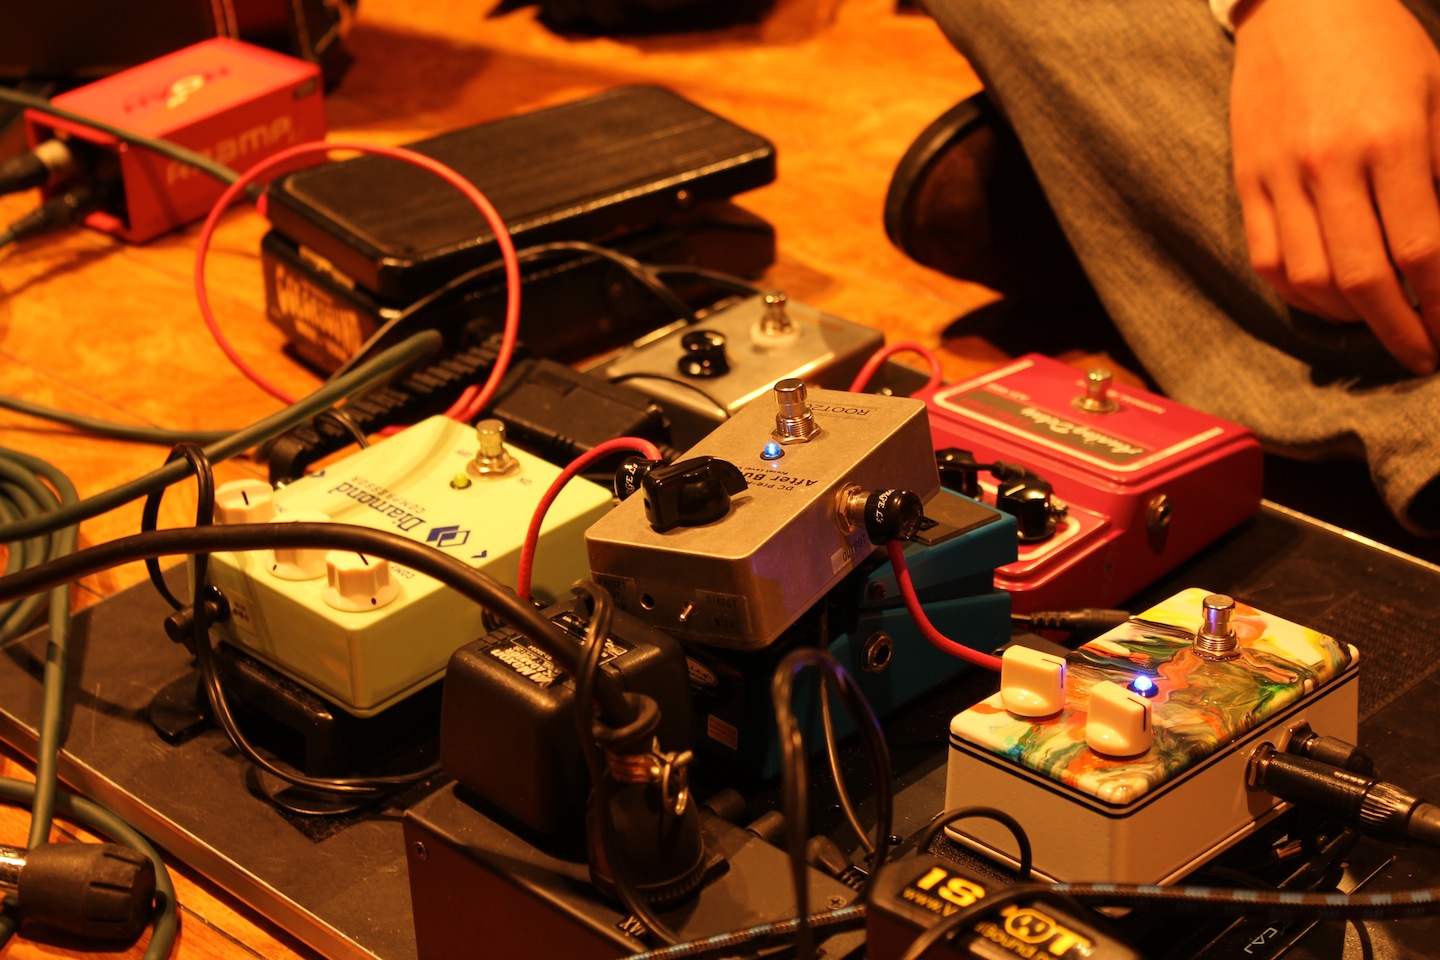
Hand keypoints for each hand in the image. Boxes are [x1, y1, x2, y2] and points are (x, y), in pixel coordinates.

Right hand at [1231, 0, 1439, 374]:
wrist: (1300, 4)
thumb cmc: (1381, 46)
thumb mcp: (1438, 94)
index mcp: (1392, 138)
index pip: (1421, 249)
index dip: (1439, 304)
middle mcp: (1330, 164)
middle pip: (1364, 278)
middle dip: (1398, 329)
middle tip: (1420, 354)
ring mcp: (1280, 176)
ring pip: (1309, 279)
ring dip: (1348, 317)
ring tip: (1376, 324)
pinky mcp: (1247, 181)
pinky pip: (1267, 260)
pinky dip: (1297, 294)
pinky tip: (1325, 299)